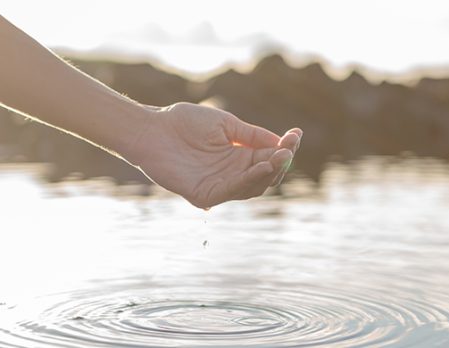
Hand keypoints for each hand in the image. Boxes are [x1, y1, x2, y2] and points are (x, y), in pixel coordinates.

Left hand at [127, 102, 301, 208]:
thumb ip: (251, 135)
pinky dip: (247, 181)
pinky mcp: (204, 195)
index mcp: (239, 155)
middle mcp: (232, 173)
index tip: (296, 134)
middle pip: (265, 175)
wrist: (152, 129)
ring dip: (267, 173)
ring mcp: (218, 185)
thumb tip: (282, 142)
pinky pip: (230, 192)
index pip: (269, 156)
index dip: (284, 148)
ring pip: (251, 187)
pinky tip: (259, 166)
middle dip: (279, 162)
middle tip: (287, 149)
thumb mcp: (226, 124)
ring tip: (277, 158)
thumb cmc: (184, 123)